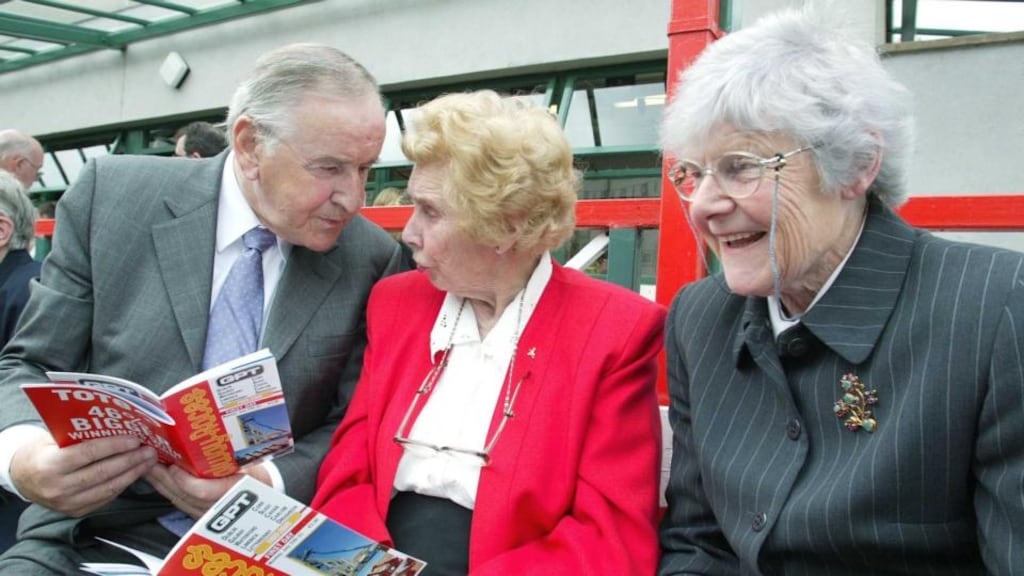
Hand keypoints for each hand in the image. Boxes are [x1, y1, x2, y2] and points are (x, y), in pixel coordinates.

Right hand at [10, 434, 157, 517]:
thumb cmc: (42, 451)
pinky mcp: (75, 512)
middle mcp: (57, 487)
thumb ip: (78, 433)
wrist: (23, 477)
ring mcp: (66, 503)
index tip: (134, 440)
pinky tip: (135, 473)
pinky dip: (122, 485)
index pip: (87, 454)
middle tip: (149, 450)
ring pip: (107, 488)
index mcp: (50, 465)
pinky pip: (105, 498)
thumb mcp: (52, 438)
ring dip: (132, 474)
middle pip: (102, 473)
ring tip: (148, 461)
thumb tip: (114, 422)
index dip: (113, 446)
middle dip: (130, 461)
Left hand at [145, 463, 272, 518]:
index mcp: (233, 492)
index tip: (173, 466)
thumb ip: (231, 456)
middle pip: (182, 495)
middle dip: (163, 477)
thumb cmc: (257, 476)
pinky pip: (176, 501)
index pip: (202, 492)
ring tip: (147, 463)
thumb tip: (213, 433)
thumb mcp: (250, 463)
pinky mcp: (197, 513)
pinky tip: (155, 476)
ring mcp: (205, 513)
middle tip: (150, 457)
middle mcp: (216, 507)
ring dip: (159, 481)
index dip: (184, 480)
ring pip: (176, 498)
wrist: (263, 494)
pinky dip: (164, 487)